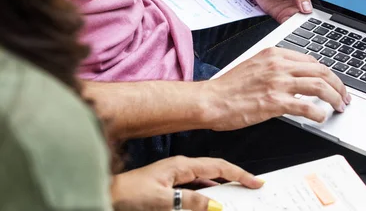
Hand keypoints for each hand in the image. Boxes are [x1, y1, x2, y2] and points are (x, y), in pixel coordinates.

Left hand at [111, 156, 263, 210]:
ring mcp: (174, 176)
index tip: (255, 181)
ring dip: (219, 188)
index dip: (239, 173)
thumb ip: (191, 201)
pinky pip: (194, 188)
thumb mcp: (163, 200)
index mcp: (181, 165)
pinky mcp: (169, 186)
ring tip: (233, 197)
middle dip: (233, 178)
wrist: (106, 195)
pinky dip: (205, 194)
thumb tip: (215, 205)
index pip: (218, 166)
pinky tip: (208, 203)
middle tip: (249, 187)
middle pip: (215, 171)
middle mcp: (180, 167)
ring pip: (205, 181)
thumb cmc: (128, 194)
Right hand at [203, 47, 350, 130]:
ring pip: (320, 85)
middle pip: (321, 70)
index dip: (327, 72)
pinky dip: (319, 112)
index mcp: (274, 54)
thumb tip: (297, 79)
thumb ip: (276, 68)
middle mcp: (279, 65)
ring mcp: (278, 82)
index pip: (311, 60)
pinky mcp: (275, 101)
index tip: (332, 82)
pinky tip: (321, 117)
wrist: (210, 100)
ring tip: (339, 106)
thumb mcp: (255, 66)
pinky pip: (307, 106)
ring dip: (335, 97)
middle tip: (343, 96)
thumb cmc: (229, 87)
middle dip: (338, 84)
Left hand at [247, 0, 314, 22]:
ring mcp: (294, 8)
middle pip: (314, 12)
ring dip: (303, 24)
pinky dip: (291, 28)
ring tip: (301, 24)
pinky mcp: (284, 15)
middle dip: (314, 18)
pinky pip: (290, 25)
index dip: (322, 6)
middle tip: (310, 18)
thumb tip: (307, 6)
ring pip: (303, 21)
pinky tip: (291, 26)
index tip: (318, 10)